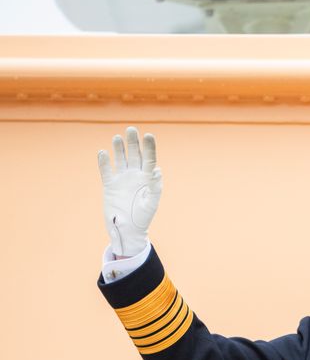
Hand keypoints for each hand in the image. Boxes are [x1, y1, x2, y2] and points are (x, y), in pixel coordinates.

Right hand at [99, 127, 162, 256]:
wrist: (128, 230)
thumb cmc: (143, 217)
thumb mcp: (151, 203)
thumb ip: (155, 187)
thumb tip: (157, 171)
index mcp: (148, 179)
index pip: (149, 159)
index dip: (149, 147)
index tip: (149, 135)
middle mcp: (135, 176)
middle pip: (134, 155)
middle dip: (133, 143)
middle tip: (131, 130)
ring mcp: (122, 179)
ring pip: (120, 159)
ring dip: (119, 149)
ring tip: (118, 137)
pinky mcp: (109, 185)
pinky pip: (106, 171)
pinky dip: (104, 162)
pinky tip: (103, 152)